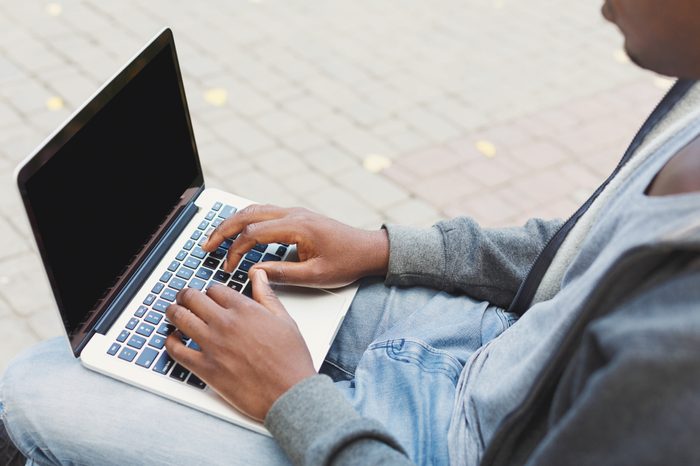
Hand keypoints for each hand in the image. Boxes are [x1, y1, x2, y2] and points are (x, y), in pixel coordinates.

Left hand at [164, 269, 314, 420]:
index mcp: (245, 309)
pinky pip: (176, 350)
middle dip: (185, 295)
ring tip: (173, 312)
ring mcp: (212, 345)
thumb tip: (258, 275)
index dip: (210, 291)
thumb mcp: (284, 320)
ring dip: (173, 312)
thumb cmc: (290, 360)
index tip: (209, 296)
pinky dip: (170, 342)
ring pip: (179, 318)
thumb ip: (266, 295)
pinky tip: (173, 339)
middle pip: (192, 298)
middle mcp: (225, 323)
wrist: (288, 393)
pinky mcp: (205, 368)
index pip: (214, 289)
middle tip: (184, 298)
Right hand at [202, 204, 389, 287]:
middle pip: (248, 215)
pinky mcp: (297, 216)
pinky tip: (238, 231)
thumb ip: (284, 273)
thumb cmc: (347, 262)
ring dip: (233, 223)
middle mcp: (293, 214)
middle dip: (223, 230)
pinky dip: (246, 220)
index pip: (254, 234)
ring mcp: (295, 212)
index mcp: (297, 227)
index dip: (236, 251)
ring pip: (254, 210)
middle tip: (205, 246)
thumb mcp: (316, 275)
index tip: (228, 268)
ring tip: (215, 238)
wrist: (369, 249)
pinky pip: (264, 212)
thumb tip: (255, 272)